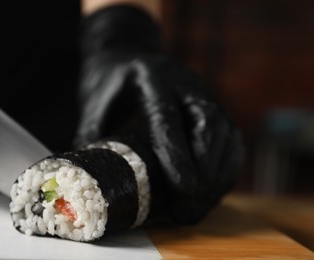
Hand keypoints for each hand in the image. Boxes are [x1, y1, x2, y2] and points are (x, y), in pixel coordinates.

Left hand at [74, 5, 244, 223]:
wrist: (129, 56)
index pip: (167, 118)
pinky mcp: (213, 109)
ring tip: (195, 210)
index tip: (183, 189)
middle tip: (187, 212)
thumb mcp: (94, 103)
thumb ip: (92, 138)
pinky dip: (224, 171)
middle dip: (202, 175)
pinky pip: (230, 142)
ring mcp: (204, 95)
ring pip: (225, 136)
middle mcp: (185, 83)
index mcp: (152, 77)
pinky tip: (210, 194)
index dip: (177, 155)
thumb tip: (90, 182)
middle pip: (208, 128)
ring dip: (216, 179)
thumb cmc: (110, 84)